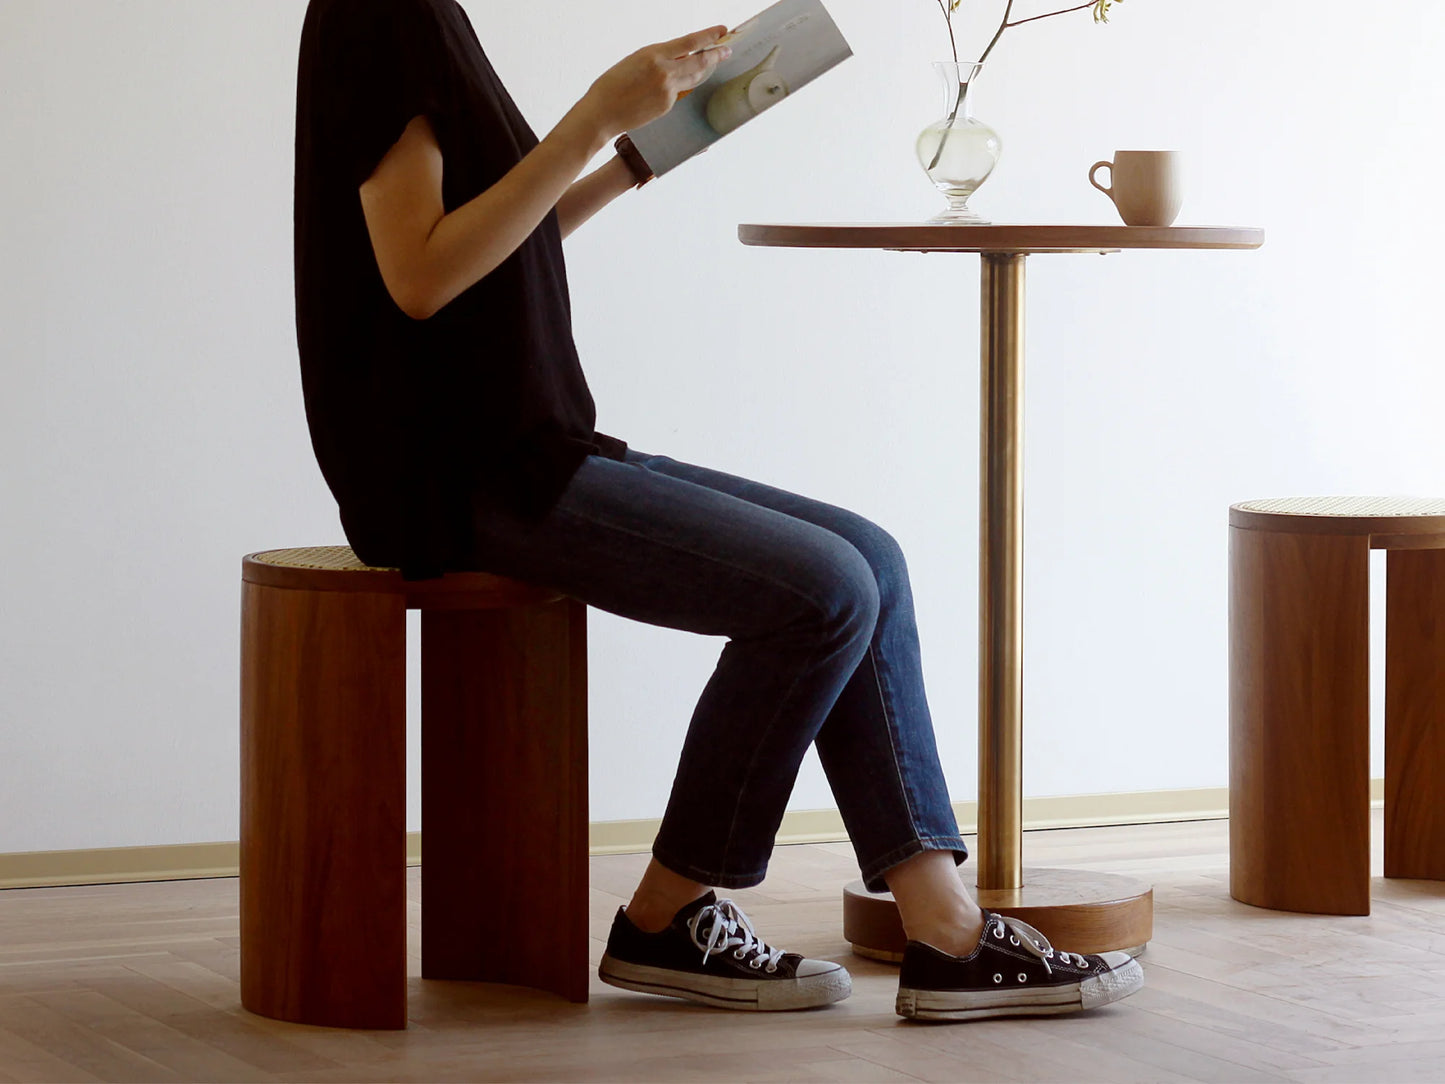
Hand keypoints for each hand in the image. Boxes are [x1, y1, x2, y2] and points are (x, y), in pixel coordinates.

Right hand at [579, 26, 731, 139]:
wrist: (602, 112)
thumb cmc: (612, 84)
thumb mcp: (635, 60)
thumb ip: (659, 58)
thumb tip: (681, 57)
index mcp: (654, 54)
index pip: (690, 43)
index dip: (709, 36)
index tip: (721, 31)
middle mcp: (665, 72)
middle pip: (700, 62)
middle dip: (716, 55)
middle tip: (727, 50)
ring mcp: (668, 91)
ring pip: (692, 78)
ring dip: (701, 70)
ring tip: (709, 63)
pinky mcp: (667, 106)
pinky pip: (678, 92)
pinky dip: (677, 87)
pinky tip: (666, 87)